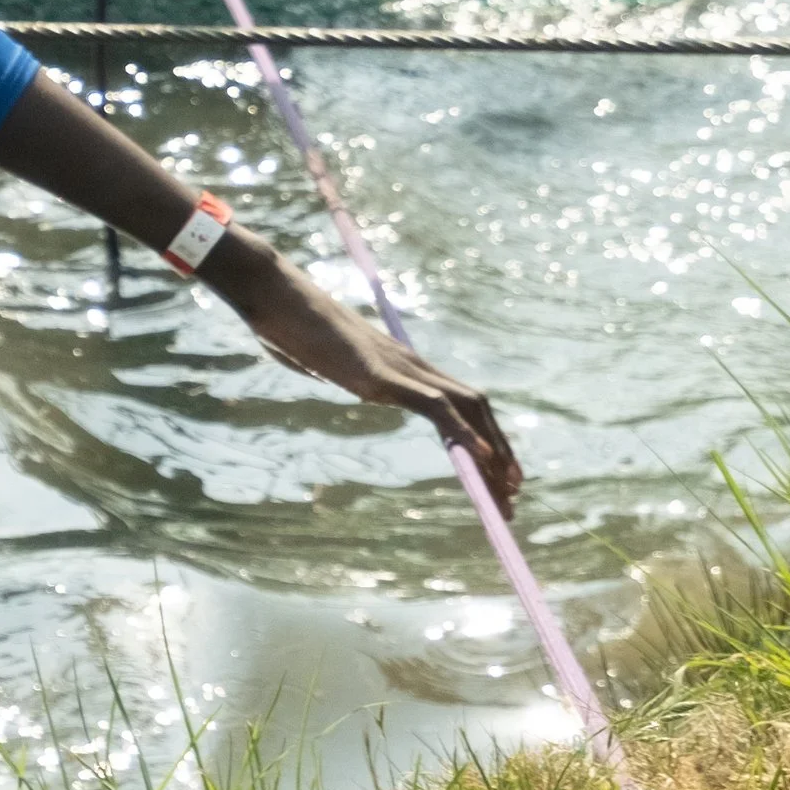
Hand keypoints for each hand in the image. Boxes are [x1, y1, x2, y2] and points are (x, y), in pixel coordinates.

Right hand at [210, 226, 524, 519]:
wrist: (275, 294)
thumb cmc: (289, 325)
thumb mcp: (319, 360)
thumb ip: (334, 368)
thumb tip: (320, 368)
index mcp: (400, 367)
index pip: (458, 403)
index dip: (483, 438)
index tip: (497, 476)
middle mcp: (410, 365)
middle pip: (476, 406)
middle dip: (501, 453)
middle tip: (515, 496)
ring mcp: (399, 367)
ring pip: (466, 406)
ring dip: (492, 450)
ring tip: (507, 488)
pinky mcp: (382, 374)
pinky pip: (434, 405)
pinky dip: (463, 432)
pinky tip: (480, 457)